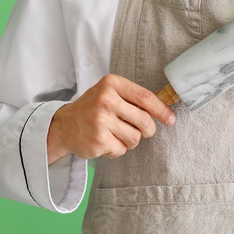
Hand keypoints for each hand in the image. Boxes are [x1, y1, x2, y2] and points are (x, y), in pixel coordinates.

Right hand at [46, 74, 175, 163]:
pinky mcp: (98, 140)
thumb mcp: (110, 93)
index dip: (162, 110)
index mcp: (111, 84)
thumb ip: (134, 96)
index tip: (171, 119)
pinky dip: (118, 149)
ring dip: (131, 141)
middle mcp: (106, 100)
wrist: (62, 125)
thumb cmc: (92, 108)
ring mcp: (101, 121)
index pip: (145, 97)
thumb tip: (165, 100)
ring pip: (135, 138)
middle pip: (144, 120)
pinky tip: (106, 141)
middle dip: (149, 130)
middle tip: (144, 131)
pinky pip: (122, 149)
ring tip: (117, 134)